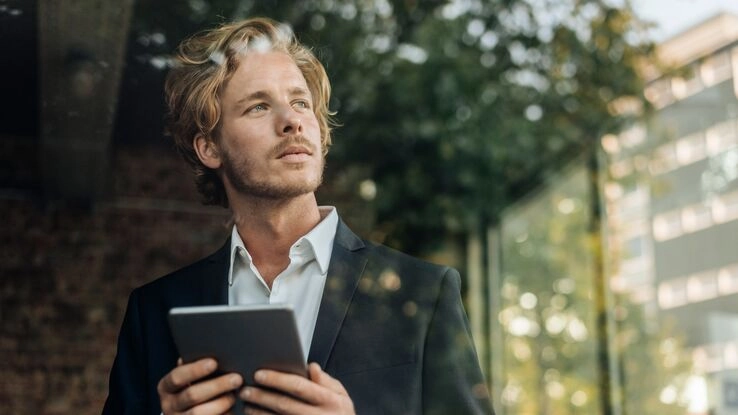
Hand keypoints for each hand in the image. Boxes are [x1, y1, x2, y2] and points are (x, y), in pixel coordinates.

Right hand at [158, 357, 243, 414]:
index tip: (214, 362)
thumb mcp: (189, 378)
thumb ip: (194, 366)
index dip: (195, 370)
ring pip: (199, 413)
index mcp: (166, 387)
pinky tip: (233, 410)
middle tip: (237, 378)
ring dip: (221, 403)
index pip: (177, 377)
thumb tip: (208, 347)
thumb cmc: (194, 388)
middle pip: (192, 395)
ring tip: (235, 395)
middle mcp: (169, 405)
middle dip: (216, 386)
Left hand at [239, 363, 354, 414]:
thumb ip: (327, 381)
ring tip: (247, 405)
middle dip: (263, 396)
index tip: (259, 374)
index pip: (299, 386)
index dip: (278, 380)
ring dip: (259, 413)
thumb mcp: (342, 397)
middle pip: (285, 404)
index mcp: (330, 401)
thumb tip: (311, 366)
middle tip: (246, 389)